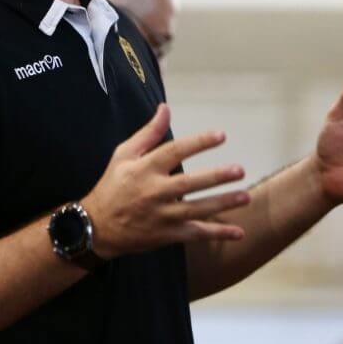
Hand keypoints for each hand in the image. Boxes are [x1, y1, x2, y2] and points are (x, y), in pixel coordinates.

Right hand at [83, 104, 249, 259]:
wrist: (96, 228)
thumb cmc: (113, 185)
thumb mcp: (124, 155)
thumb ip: (148, 133)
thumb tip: (166, 108)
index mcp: (145, 169)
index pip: (175, 152)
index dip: (199, 143)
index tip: (221, 135)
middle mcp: (154, 192)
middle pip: (190, 183)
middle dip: (217, 177)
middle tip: (240, 170)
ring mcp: (162, 216)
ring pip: (198, 210)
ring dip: (223, 204)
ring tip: (246, 197)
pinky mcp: (167, 235)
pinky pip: (196, 234)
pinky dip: (217, 233)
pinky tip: (239, 232)